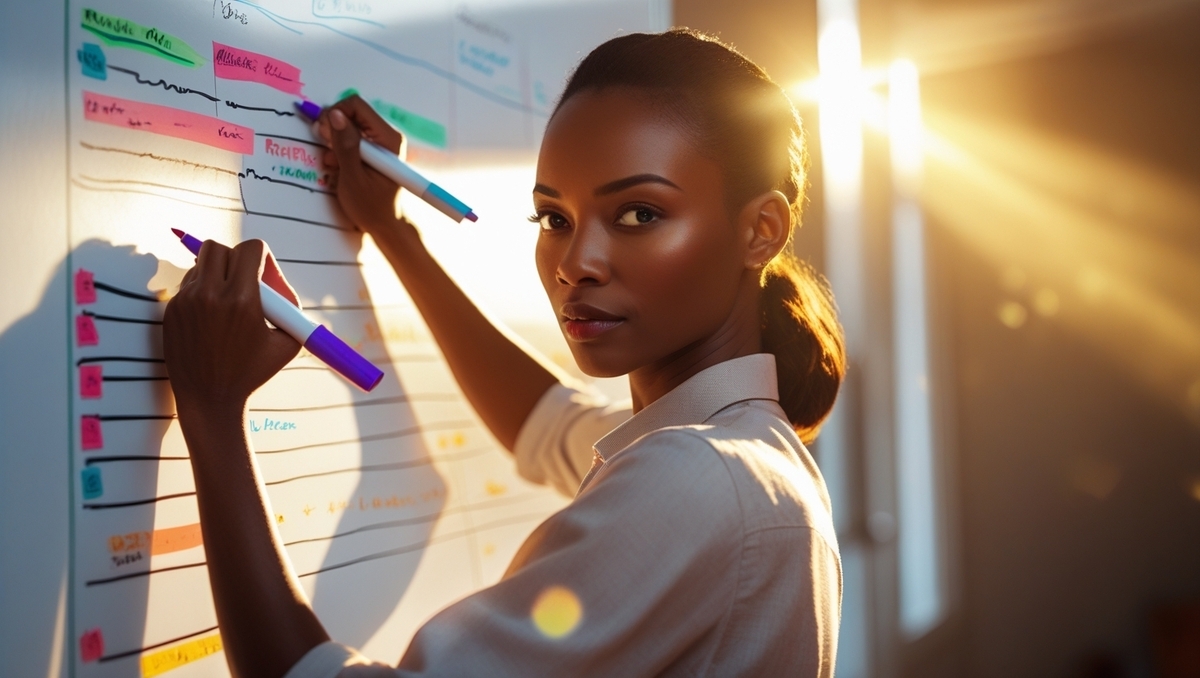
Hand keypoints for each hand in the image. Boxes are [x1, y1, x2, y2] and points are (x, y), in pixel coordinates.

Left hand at [163, 239, 300, 416]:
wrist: (210, 399)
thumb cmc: (253, 372)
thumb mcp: (288, 342)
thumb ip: (289, 305)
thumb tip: (279, 280)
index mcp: (243, 300)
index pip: (251, 248)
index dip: (262, 257)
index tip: (264, 275)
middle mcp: (211, 295)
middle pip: (218, 247)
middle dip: (235, 259)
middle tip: (245, 281)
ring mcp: (187, 302)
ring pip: (201, 265)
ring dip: (216, 275)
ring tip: (227, 305)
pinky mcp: (171, 310)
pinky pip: (189, 285)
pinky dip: (202, 293)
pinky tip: (211, 319)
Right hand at [317, 95, 410, 237]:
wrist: (384, 224)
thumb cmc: (370, 206)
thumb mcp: (353, 177)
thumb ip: (345, 145)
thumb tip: (335, 115)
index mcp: (388, 139)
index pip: (357, 106)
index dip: (335, 114)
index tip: (324, 133)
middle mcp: (386, 136)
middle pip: (351, 113)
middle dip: (333, 128)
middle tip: (327, 150)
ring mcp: (380, 143)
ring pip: (348, 125)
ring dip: (334, 141)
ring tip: (332, 162)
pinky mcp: (373, 150)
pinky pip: (351, 138)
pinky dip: (339, 148)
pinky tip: (336, 165)